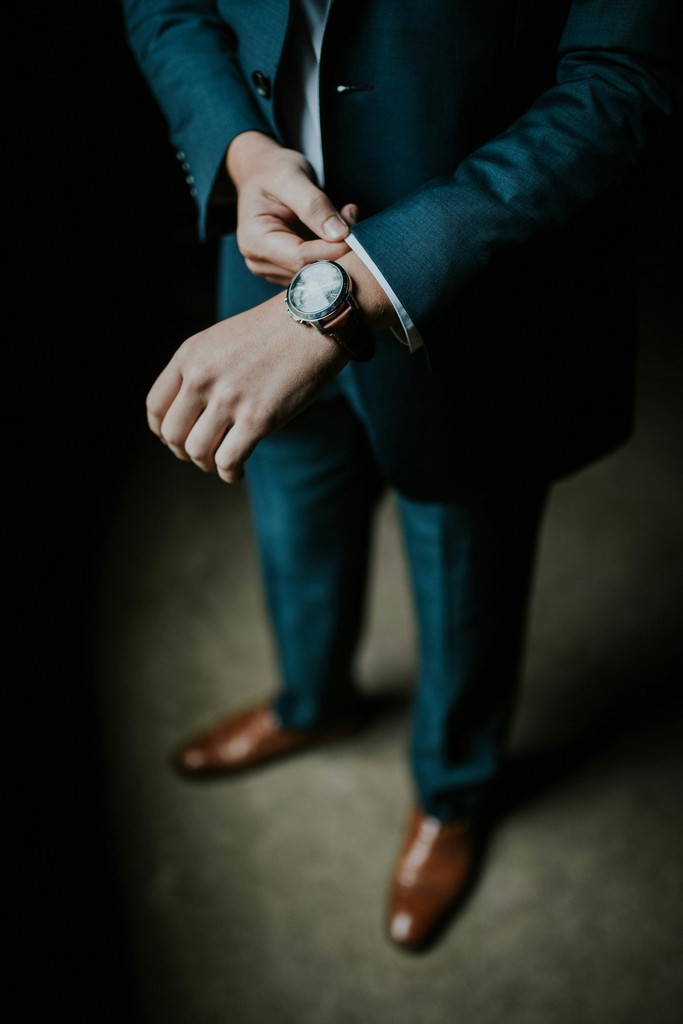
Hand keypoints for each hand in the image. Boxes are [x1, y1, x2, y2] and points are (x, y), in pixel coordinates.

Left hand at [146, 292, 348, 482]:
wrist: (313, 323)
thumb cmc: (272, 333)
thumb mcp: (221, 340)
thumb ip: (199, 370)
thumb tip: (190, 412)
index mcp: (189, 356)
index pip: (155, 406)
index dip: (162, 430)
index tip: (177, 438)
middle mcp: (202, 377)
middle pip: (173, 434)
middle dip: (184, 451)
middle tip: (202, 453)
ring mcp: (229, 399)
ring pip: (197, 451)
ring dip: (207, 464)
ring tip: (222, 461)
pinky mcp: (257, 419)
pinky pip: (228, 461)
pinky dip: (229, 473)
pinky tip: (238, 471)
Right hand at [227, 131, 358, 284]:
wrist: (261, 171)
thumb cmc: (272, 170)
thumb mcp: (291, 178)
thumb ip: (314, 206)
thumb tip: (339, 234)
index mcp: (255, 240)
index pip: (300, 258)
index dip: (331, 251)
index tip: (353, 234)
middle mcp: (260, 260)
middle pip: (309, 270)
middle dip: (336, 249)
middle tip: (351, 217)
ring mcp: (273, 268)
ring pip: (316, 272)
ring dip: (336, 250)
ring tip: (343, 217)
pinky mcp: (286, 267)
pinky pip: (316, 268)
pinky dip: (331, 251)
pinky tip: (334, 228)